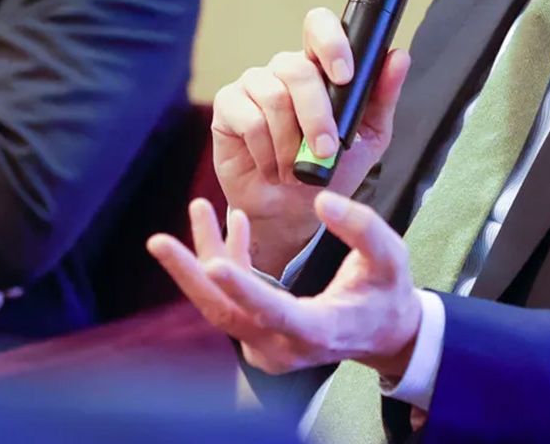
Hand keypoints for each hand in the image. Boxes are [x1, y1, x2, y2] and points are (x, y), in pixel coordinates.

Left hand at [147, 193, 423, 378]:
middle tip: (158, 242)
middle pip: (226, 314)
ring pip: (221, 303)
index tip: (214, 264)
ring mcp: (266, 346)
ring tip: (199, 208)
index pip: (275, 313)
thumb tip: (322, 201)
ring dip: (204, 257)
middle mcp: (283, 347)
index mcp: (318, 331)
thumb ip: (362, 228)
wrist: (382, 332)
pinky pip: (231, 298)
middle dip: (190, 275)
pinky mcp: (257, 334)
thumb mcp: (391, 257)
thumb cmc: (386, 293)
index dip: (244, 289)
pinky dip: (227, 260)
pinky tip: (231, 224)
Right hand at [210, 8, 410, 273]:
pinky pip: (249, 120)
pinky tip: (272, 168)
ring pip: (274, 97)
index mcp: (320, 68)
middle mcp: (284, 69)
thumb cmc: (331, 169)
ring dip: (291, 143)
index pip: (319, 27)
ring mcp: (253, 85)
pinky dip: (267, 153)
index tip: (345, 76)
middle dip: (317, 115)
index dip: (330, 43)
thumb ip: (382, 96)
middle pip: (297, 69)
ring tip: (296, 170)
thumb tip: (399, 56)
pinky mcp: (228, 107)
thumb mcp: (368, 137)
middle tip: (327, 151)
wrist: (293, 211)